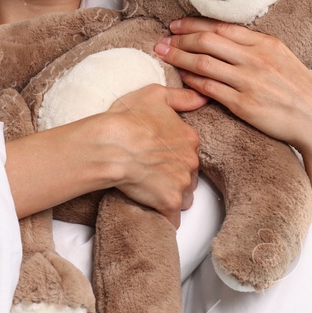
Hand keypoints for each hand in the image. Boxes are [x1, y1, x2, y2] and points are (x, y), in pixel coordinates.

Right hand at [91, 83, 205, 227]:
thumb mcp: (154, 95)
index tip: (159, 157)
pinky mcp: (169, 202)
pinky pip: (173, 217)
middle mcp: (191, 161)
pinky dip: (164, 215)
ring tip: (150, 189)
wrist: (110, 145)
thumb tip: (202, 98)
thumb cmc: (127, 120)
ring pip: (184, 196)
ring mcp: (182, 183)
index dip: (174, 157)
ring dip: (171, 195)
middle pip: (189, 176)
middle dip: (174, 177)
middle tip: (152, 173)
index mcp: (190, 138)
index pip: (190, 153)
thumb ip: (181, 97)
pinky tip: (151, 208)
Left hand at [155, 16, 311, 160]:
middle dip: (180, 39)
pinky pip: (210, 88)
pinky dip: (192, 81)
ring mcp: (249, 81)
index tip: (176, 25)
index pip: (221, 27)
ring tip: (164, 55)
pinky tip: (182, 78)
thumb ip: (255, 47)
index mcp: (265, 43)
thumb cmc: (299, 89)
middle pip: (207, 41)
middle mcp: (255, 58)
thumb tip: (226, 39)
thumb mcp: (282, 58)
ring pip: (204, 63)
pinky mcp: (244, 104)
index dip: (194, 24)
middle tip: (162, 40)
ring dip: (179, 58)